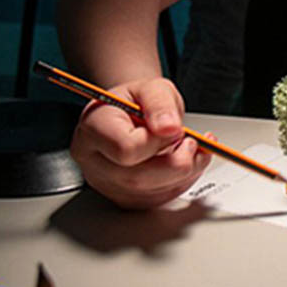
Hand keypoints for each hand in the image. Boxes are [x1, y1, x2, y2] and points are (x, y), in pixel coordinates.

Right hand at [68, 77, 210, 208]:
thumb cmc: (135, 101)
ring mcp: (108, 184)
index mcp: (94, 128)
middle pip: (137, 178)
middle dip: (177, 162)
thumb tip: (170, 128)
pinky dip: (182, 182)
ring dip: (185, 173)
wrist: (130, 115)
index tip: (173, 127)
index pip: (125, 148)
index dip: (157, 141)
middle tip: (191, 141)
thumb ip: (160, 103)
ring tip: (192, 147)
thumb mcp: (151, 87)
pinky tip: (187, 161)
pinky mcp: (126, 198)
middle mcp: (94, 161)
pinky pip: (159, 199)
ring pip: (151, 193)